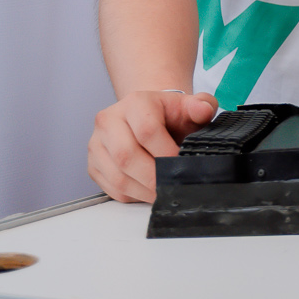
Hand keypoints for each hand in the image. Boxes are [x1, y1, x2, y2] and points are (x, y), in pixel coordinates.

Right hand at [88, 89, 218, 202]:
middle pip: (126, 156)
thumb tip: (204, 110)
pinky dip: (133, 195)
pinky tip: (149, 192)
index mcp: (135, 103)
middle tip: (173, 186)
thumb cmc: (170, 115)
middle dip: (154, 177)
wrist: (148, 117)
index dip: (166, 152)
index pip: (146, 131)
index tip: (182, 164)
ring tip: (164, 193)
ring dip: (144, 191)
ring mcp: (97, 144)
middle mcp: (109, 121)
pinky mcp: (94, 164)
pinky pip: (110, 188)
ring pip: (117, 176)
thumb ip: (202, 105)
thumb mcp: (189, 106)